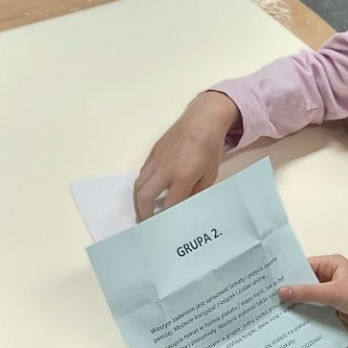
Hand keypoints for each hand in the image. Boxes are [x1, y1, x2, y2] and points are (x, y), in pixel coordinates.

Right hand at [133, 91, 238, 220]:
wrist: (202, 120)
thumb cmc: (210, 148)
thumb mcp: (210, 175)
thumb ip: (196, 192)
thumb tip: (184, 206)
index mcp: (183, 176)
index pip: (169, 205)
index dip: (166, 218)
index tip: (165, 228)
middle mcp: (166, 169)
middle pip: (145, 197)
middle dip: (143, 213)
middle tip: (145, 223)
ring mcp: (156, 160)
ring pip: (139, 185)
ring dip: (138, 201)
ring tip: (141, 211)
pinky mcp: (153, 153)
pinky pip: (143, 174)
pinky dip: (142, 186)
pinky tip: (147, 193)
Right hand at [278, 255, 347, 329]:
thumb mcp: (332, 293)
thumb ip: (307, 292)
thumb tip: (282, 291)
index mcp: (333, 264)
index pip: (306, 265)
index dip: (290, 272)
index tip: (273, 280)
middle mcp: (331, 275)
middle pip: (306, 280)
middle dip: (292, 288)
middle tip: (270, 295)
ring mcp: (331, 290)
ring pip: (309, 294)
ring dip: (297, 300)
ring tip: (277, 306)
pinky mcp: (331, 305)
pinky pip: (314, 305)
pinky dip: (305, 309)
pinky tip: (292, 315)